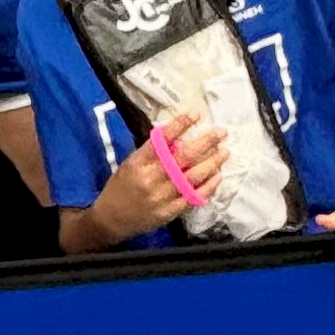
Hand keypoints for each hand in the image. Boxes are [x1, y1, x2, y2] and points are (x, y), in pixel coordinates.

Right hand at [97, 109, 228, 243]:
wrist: (111, 220)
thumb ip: (151, 153)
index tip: (195, 114)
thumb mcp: (130, 164)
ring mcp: (162, 197)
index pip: (162, 140)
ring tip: (224, 153)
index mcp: (138, 163)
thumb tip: (178, 137)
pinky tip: (217, 176)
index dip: (179, 125)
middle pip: (183, 157)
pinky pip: (193, 196)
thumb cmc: (120, 187)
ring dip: (211, 163)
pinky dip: (208, 186)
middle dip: (205, 143)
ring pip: (193, 177)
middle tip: (221, 133)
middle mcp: (151, 178)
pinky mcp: (170, 212)